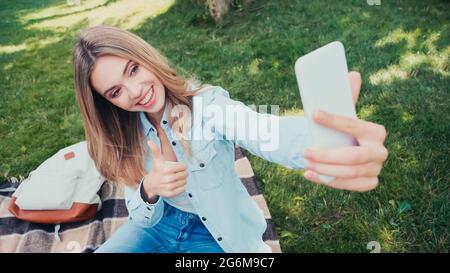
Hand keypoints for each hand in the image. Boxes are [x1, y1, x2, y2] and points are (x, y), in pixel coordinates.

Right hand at [142, 140, 187, 198]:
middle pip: (185, 174)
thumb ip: (155, 150)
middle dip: (182, 173)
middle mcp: (168, 179)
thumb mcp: (157, 160)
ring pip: (184, 181)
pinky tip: (174, 184)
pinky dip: (181, 187)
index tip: (176, 167)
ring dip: (182, 180)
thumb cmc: (157, 170)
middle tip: (176, 173)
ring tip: (175, 179)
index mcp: (166, 169)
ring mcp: (169, 187)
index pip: (183, 167)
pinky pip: (183, 189)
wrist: (151, 185)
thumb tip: (149, 141)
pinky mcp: (171, 193)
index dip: (181, 166)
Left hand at [303, 72, 387, 191]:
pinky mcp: (368, 183)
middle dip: (327, 156)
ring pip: (350, 173)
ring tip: (305, 162)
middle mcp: (380, 151)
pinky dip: (328, 181)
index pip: (354, 125)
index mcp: (376, 131)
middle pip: (353, 157)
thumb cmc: (341, 131)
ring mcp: (375, 169)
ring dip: (325, 169)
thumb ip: (347, 96)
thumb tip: (352, 74)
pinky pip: (348, 186)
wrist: (345, 150)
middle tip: (305, 151)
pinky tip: (310, 174)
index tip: (314, 114)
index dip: (334, 120)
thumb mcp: (342, 114)